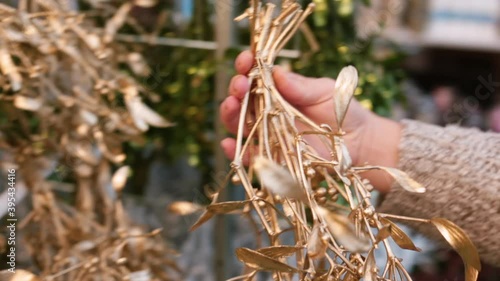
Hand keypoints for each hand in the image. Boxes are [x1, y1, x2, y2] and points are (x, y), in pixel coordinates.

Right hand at [220, 51, 401, 192]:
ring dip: (230, 114)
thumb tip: (275, 72)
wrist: (360, 143)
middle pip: (242, 100)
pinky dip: (235, 151)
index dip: (247, 67)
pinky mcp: (273, 158)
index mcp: (279, 92)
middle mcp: (269, 112)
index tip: (245, 59)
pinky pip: (249, 155)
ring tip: (230, 104)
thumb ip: (300, 86)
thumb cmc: (343, 112)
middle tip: (240, 84)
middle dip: (236, 89)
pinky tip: (228, 142)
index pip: (256, 78)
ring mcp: (269, 135)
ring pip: (240, 124)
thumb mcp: (324, 91)